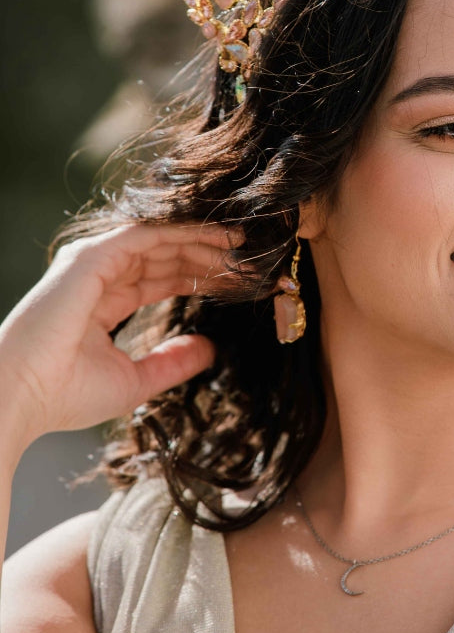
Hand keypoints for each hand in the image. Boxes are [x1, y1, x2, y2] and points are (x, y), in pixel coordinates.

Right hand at [0, 223, 236, 459]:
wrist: (18, 399)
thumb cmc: (63, 396)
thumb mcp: (134, 381)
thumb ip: (172, 362)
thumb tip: (209, 349)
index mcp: (105, 300)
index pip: (163, 277)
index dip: (201, 276)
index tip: (240, 280)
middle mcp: (99, 274)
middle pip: (167, 255)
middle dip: (210, 255)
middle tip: (252, 260)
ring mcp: (93, 261)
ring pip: (162, 239)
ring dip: (205, 240)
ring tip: (244, 245)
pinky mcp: (91, 257)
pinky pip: (149, 234)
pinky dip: (186, 232)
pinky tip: (219, 238)